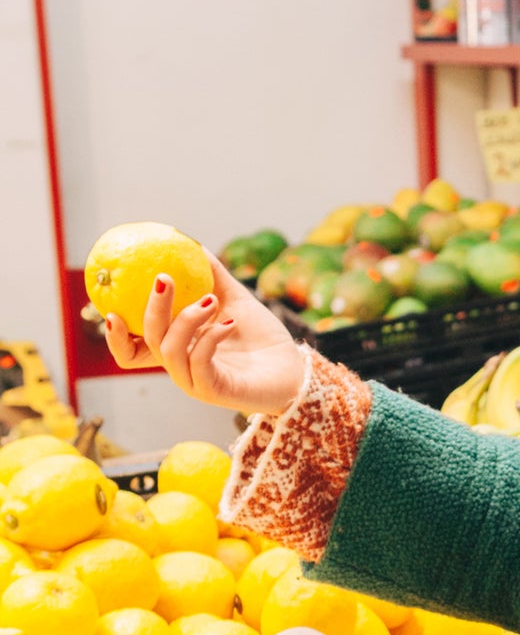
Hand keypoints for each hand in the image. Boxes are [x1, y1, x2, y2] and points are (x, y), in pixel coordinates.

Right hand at [104, 251, 306, 414]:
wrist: (294, 369)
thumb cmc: (262, 339)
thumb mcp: (234, 300)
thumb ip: (211, 276)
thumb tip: (190, 243)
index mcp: (178, 349)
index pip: (132, 351)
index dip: (116, 336)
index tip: (111, 310)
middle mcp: (180, 367)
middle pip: (147, 340)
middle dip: (152, 308)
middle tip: (164, 279)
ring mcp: (195, 382)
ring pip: (169, 350)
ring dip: (186, 319)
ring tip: (210, 301)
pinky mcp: (214, 391)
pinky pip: (199, 362)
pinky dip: (210, 337)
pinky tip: (229, 322)